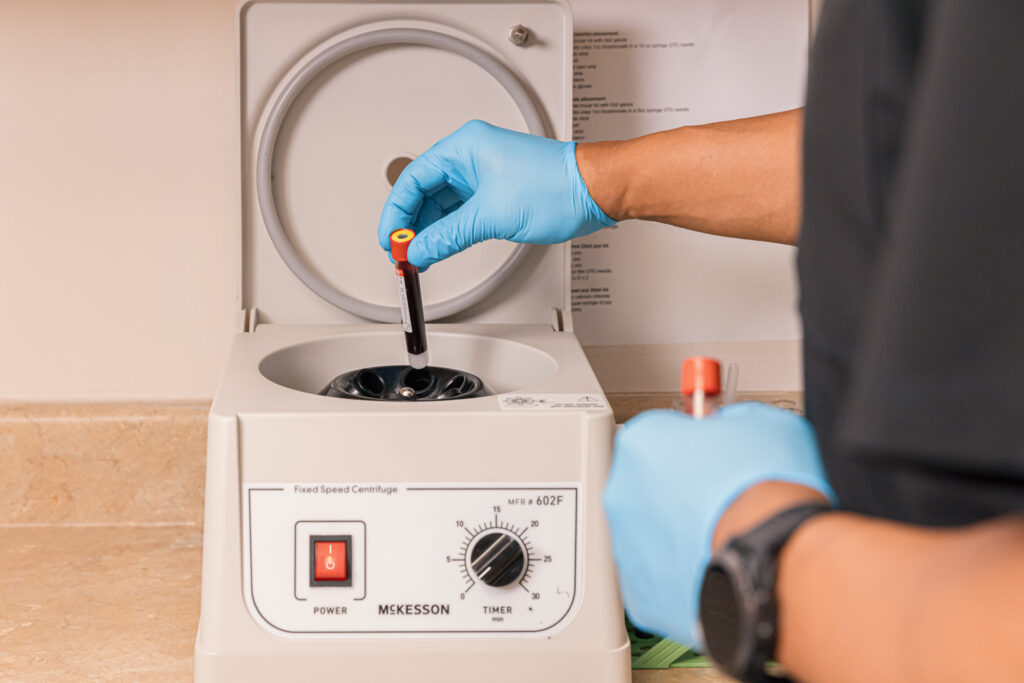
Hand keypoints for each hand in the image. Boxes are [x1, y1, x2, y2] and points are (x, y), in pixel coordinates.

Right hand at [377, 120, 614, 268]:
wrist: (593, 191)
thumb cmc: (556, 187)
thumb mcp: (491, 216)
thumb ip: (448, 236)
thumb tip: (420, 250)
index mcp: (465, 148)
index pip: (413, 179)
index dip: (396, 213)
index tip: (390, 240)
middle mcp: (471, 156)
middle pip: (424, 191)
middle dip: (411, 224)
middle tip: (401, 253)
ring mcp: (483, 173)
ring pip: (441, 203)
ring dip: (429, 230)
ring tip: (419, 255)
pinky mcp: (495, 189)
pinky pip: (460, 210)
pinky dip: (448, 229)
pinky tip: (440, 246)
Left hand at [602, 403, 834, 647]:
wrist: (770, 555)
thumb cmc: (764, 491)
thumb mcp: (760, 422)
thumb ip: (730, 419)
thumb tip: (730, 425)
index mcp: (641, 443)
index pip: (659, 432)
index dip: (691, 442)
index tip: (708, 452)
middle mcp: (622, 493)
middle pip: (648, 483)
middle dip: (680, 488)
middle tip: (719, 495)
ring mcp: (627, 545)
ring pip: (651, 532)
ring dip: (679, 530)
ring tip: (721, 532)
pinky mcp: (641, 592)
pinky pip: (661, 575)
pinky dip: (682, 571)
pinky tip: (713, 563)